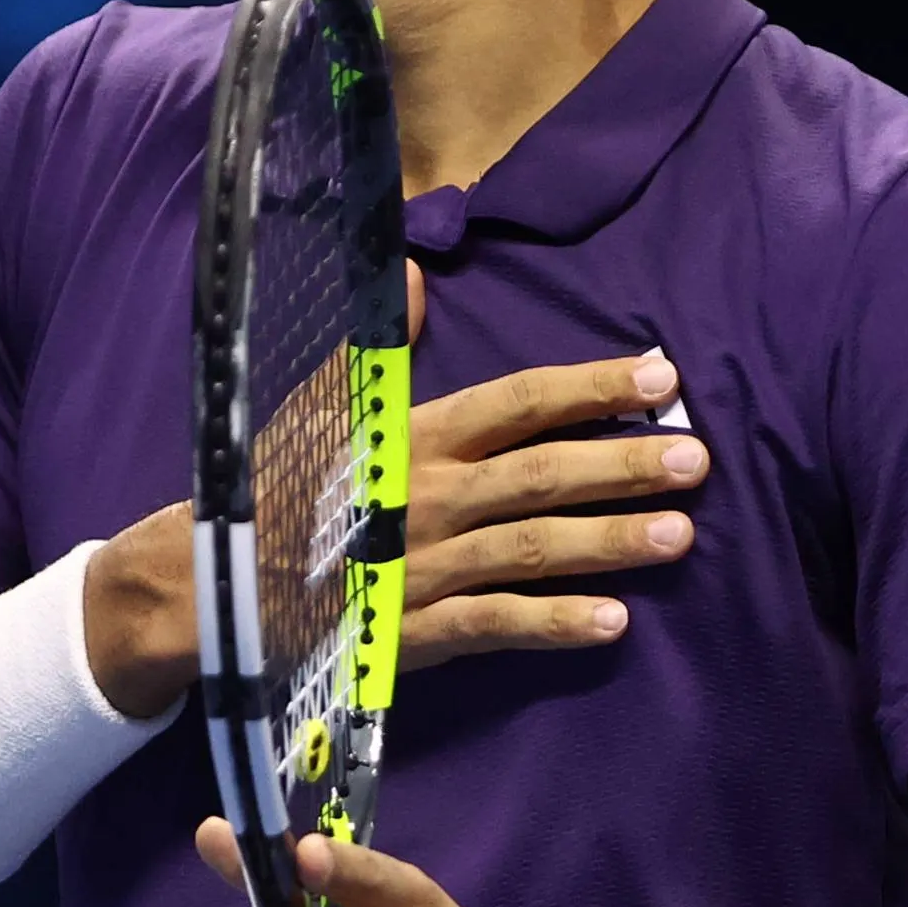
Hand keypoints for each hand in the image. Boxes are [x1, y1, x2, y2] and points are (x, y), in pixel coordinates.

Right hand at [84, 262, 709, 714]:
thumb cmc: (274, 491)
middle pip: (541, 473)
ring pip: (531, 549)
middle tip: (698, 457)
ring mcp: (422, 566)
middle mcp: (425, 496)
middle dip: (622, 464)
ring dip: (609, 541)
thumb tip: (422, 275)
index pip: (515, 401)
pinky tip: (614, 622)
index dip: (590, 388)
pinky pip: (494, 626)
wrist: (210, 587)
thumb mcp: (318, 407)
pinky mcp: (412, 631)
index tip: (660, 377)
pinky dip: (554, 623)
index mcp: (408, 436)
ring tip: (681, 535)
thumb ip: (382, 349)